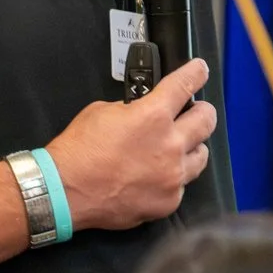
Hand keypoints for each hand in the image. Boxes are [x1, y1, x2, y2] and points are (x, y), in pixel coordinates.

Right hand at [45, 59, 215, 230]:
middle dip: (202, 111)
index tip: (200, 70)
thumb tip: (143, 112)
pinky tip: (157, 177)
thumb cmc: (79, 151)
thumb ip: (132, 109)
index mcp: (153, 115)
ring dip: (192, 147)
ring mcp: (172, 176)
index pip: (186, 84)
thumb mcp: (102, 111)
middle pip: (207, 119)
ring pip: (201, 155)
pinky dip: (173, 178)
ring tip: (177, 148)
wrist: (64, 191)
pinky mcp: (168, 201)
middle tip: (194, 111)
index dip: (197, 73)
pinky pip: (182, 185)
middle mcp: (170, 144)